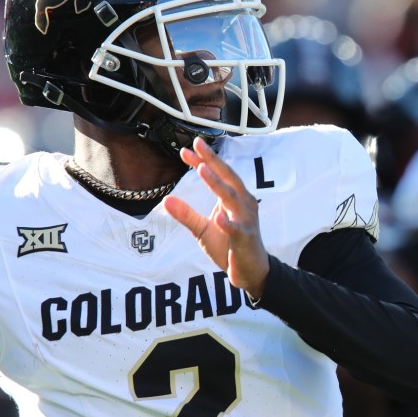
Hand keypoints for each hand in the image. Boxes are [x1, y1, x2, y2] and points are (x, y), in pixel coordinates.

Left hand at [164, 137, 269, 298]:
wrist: (250, 272)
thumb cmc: (229, 246)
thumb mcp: (203, 229)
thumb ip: (186, 214)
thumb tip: (166, 199)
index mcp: (234, 198)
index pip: (218, 174)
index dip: (203, 161)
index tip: (187, 149)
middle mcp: (243, 204)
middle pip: (228, 177)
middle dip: (213, 160)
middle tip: (198, 145)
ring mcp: (246, 220)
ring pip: (232, 198)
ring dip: (217, 183)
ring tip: (203, 170)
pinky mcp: (245, 239)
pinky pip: (236, 230)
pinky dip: (228, 224)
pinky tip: (218, 218)